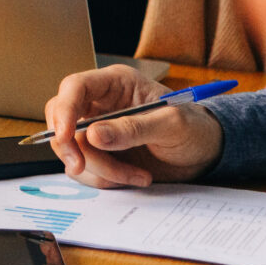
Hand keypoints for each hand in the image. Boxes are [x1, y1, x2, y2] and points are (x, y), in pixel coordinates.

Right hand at [43, 66, 220, 187]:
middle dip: (71, 147)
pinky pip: (84, 170)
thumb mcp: (172, 125)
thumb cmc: (194, 129)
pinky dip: (105, 180)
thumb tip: (94, 134)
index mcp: (115, 84)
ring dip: (101, 170)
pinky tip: (133, 177)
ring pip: (72, 150)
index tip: (66, 137)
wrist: (204, 155)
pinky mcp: (99, 154)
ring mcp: (96, 131)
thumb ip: (133, 128)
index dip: (64, 111)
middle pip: (62, 121)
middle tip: (82, 165)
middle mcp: (99, 105)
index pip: (74, 88)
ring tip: (137, 175)